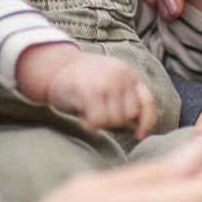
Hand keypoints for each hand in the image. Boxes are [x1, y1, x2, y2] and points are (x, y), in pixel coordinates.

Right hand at [16, 43, 157, 137]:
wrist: (54, 67)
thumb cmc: (83, 79)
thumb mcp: (110, 79)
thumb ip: (125, 95)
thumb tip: (142, 126)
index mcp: (127, 72)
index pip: (146, 101)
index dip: (146, 121)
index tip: (139, 134)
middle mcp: (119, 75)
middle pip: (128, 114)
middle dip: (114, 120)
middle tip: (98, 111)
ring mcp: (105, 82)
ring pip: (114, 119)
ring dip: (101, 122)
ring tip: (89, 110)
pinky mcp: (89, 92)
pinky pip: (97, 121)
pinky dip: (90, 125)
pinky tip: (83, 117)